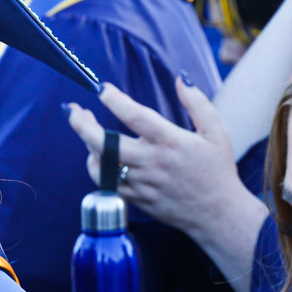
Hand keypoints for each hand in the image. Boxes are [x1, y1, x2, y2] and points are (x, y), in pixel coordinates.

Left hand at [66, 79, 266, 291]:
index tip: (102, 88)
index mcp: (170, 142)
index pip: (134, 116)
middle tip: (72, 109)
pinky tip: (98, 155)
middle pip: (105, 143)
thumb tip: (182, 78)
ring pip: (101, 163)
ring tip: (87, 129)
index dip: (114, 100)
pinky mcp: (135, 198)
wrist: (218, 214)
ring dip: (88, 145)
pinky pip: (105, 182)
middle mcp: (151, 162)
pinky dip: (97, 168)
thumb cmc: (217, 170)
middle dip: (82, 124)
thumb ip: (198, 103)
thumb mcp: (216, 133)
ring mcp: (141, 182)